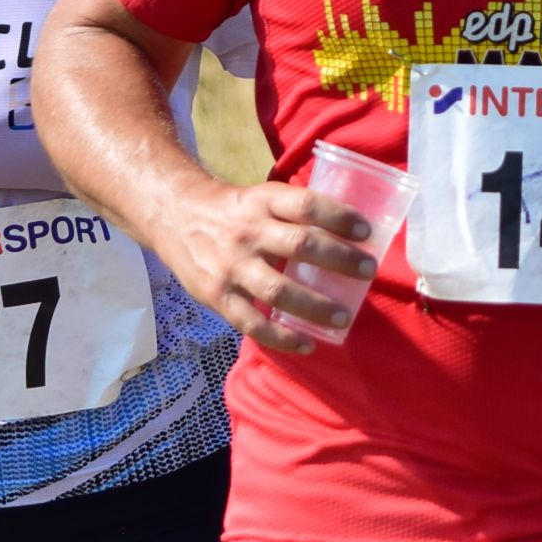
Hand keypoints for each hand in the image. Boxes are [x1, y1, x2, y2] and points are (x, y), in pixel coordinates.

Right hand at [155, 179, 380, 356]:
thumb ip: (292, 214)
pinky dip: (282, 338)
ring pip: (278, 290)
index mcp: (262, 201)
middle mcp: (247, 231)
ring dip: (316, 306)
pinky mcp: (217, 296)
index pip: (307, 205)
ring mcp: (231, 266)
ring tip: (343, 316)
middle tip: (368, 271)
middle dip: (340, 260)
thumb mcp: (258, 198)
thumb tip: (347, 235)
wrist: (173, 215)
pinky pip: (253, 323)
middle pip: (301, 245)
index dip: (340, 217)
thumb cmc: (231, 210)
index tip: (366, 232)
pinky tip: (307, 344)